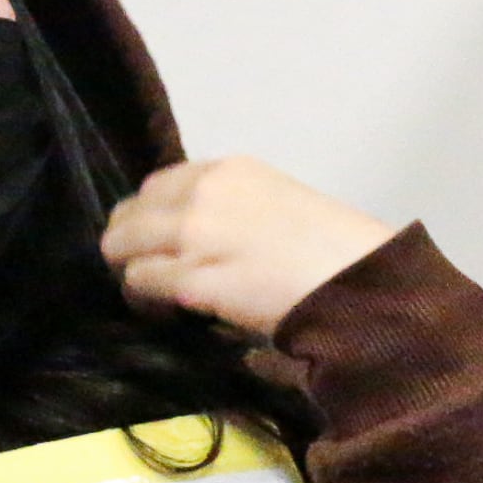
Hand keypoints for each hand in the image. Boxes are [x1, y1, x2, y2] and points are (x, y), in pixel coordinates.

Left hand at [99, 158, 395, 343]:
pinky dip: (146, 301)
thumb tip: (200, 236)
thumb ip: (232, 209)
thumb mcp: (279, 204)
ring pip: (123, 249)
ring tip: (158, 298)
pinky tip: (168, 312)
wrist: (360, 282)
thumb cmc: (336, 251)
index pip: (158, 186)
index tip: (162, 243)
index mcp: (230, 170)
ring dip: (134, 274)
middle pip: (129, 214)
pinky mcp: (192, 277)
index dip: (152, 218)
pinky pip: (140, 283)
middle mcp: (204, 192)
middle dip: (130, 245)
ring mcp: (194, 232)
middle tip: (150, 272)